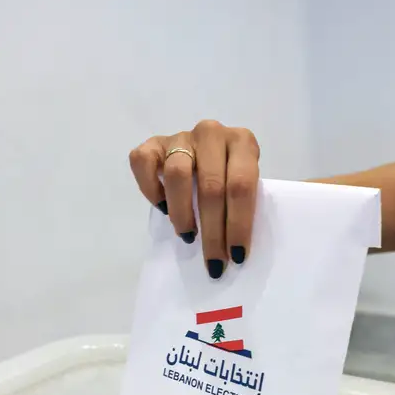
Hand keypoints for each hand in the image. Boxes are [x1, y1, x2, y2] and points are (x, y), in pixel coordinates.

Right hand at [128, 120, 260, 278]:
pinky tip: (162, 207)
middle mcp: (212, 133)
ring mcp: (181, 136)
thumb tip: (247, 251)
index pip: (242, 186)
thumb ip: (251, 203)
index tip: (237, 256)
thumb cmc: (234, 176)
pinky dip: (150, 188)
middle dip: (213, 231)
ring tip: (189, 236)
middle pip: (211, 187)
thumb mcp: (252, 183)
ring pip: (177, 174)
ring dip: (183, 213)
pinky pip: (143, 162)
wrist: (210, 152)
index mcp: (244, 142)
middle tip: (214, 261)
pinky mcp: (154, 143)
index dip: (239, 223)